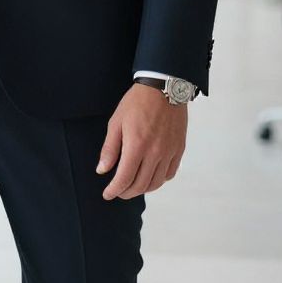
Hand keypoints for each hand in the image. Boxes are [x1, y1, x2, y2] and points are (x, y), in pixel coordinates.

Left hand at [96, 83, 186, 199]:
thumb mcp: (116, 122)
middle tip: (118, 191)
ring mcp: (169, 152)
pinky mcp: (179, 149)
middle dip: (126, 192)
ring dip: (142, 189)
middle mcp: (155, 153)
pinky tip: (150, 176)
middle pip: (140, 185)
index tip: (107, 194)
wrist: (164, 88)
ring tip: (132, 186)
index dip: (114, 190)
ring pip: (156, 183)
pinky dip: (158, 180)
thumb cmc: (137, 102)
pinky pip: (169, 174)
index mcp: (137, 146)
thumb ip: (110, 149)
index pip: (124, 179)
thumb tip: (102, 171)